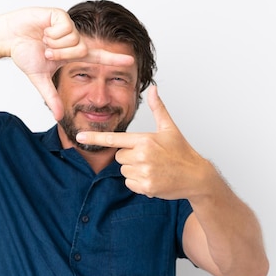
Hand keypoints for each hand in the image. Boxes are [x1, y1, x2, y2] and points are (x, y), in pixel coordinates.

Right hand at [7, 8, 133, 119]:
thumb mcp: (40, 79)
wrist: (9, 37)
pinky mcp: (61, 15)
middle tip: (46, 51)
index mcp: (72, 53)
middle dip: (60, 54)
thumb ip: (51, 97)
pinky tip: (43, 29)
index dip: (113, 59)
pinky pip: (65, 28)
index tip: (131, 61)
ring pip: (74, 40)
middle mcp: (74, 39)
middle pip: (81, 51)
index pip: (97, 57)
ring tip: (42, 39)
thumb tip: (58, 117)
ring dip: (55, 44)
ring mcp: (69, 26)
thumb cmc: (24, 53)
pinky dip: (51, 33)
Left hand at [76, 85, 212, 199]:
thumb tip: (153, 89)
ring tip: (153, 168)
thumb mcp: (169, 128)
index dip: (96, 138)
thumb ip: (157, 108)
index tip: (80, 137)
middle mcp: (142, 155)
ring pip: (124, 171)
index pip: (115, 139)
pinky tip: (153, 178)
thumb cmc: (182, 152)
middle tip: (149, 157)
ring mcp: (144, 172)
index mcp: (145, 140)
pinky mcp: (146, 186)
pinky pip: (130, 183)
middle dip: (130, 157)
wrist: (196, 176)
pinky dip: (139, 183)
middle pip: (119, 156)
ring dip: (134, 170)